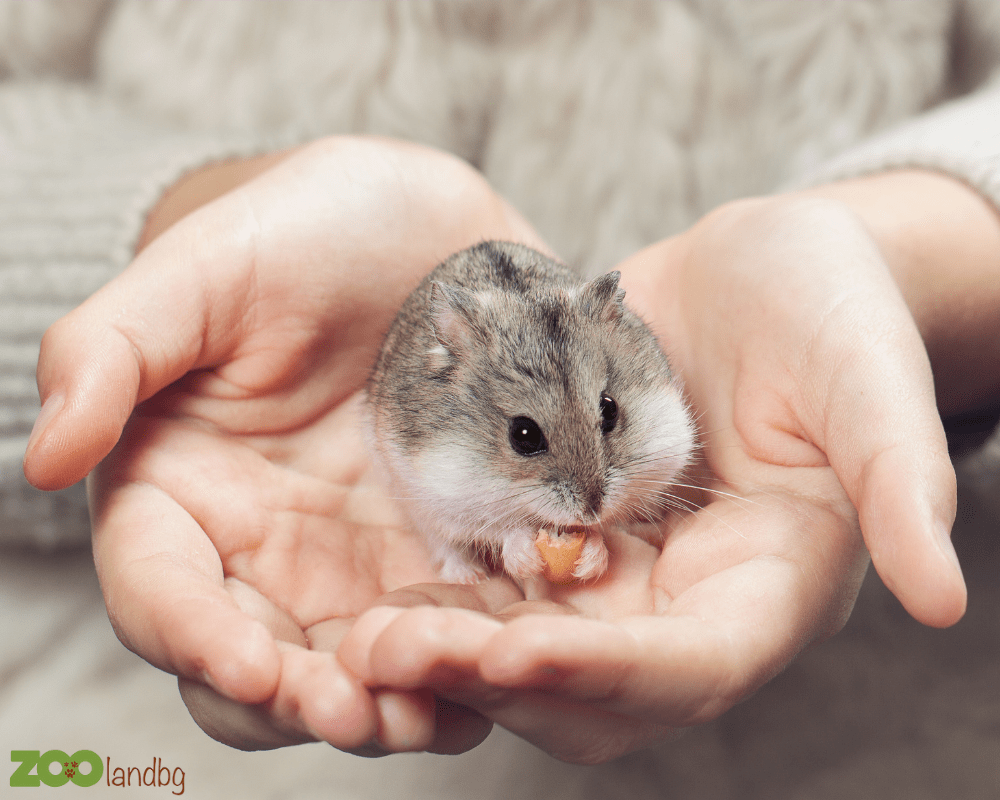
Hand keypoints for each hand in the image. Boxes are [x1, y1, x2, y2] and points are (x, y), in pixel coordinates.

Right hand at [23, 135, 548, 753]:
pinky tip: (511, 663)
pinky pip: (454, 622)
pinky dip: (475, 655)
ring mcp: (360, 552)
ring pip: (362, 664)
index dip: (199, 642)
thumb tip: (48, 455)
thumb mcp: (202, 270)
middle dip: (306, 703)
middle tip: (363, 715)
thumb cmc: (299, 232)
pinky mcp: (442, 545)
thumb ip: (110, 353)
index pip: (165, 591)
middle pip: (265, 661)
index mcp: (182, 490)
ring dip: (397, 702)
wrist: (422, 224)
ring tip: (441, 711)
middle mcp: (265, 541)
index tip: (255, 671)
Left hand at [337, 190, 966, 762]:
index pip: (698, 665)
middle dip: (499, 681)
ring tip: (362, 639)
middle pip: (593, 684)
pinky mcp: (562, 529)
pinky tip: (374, 588)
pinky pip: (496, 586)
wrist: (756, 274)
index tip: (519, 659)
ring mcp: (619, 570)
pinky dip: (442, 598)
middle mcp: (686, 599)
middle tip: (398, 654)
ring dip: (451, 654)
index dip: (614, 675)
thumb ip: (901, 477)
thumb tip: (945, 599)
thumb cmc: (830, 312)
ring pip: (529, 649)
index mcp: (769, 583)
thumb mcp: (865, 377)